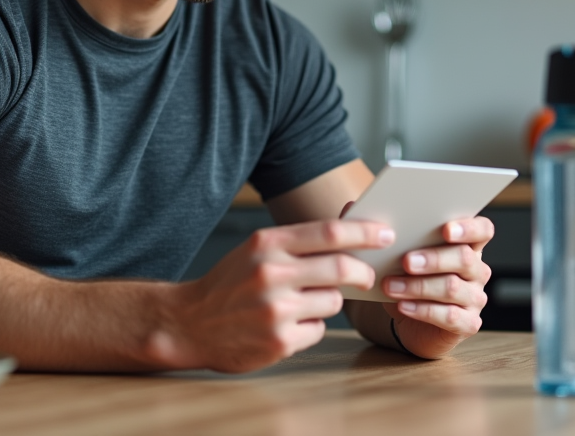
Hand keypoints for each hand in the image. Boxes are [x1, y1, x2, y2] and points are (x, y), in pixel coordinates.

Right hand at [165, 219, 394, 372]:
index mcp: (267, 244)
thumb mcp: (256, 250)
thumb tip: (350, 238)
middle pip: (342, 268)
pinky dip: (311, 325)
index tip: (385, 235)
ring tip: (302, 302)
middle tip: (368, 275)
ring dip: (328, 301)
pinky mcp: (280, 340)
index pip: (329, 233)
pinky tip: (287, 324)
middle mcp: (272, 273)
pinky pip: (318, 328)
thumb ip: (297, 243)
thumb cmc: (229, 282)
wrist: (189, 322)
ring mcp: (276, 309)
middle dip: (363, 272)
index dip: (363, 233)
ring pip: (332, 301)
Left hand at [383, 216, 493, 358]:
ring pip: (453, 288)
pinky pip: (450, 316)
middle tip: (405, 260)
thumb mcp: (391, 250)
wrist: (405, 313)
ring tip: (390, 285)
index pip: (482, 229)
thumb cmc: (404, 273)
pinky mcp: (467, 323)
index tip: (445, 230)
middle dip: (433, 258)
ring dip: (419, 286)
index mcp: (466, 242)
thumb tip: (351, 206)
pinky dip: (424, 310)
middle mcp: (476, 268)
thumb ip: (378, 225)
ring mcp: (475, 297)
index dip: (468, 227)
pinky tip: (402, 306)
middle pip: (465, 258)